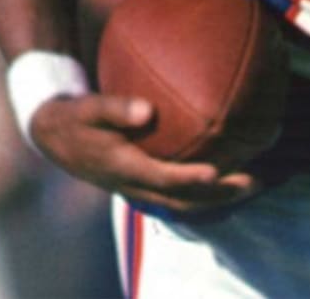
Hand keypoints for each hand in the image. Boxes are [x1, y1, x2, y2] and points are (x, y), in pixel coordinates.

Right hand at [30, 94, 259, 212]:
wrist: (54, 135)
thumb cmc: (75, 116)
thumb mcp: (87, 108)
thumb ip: (115, 108)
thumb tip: (147, 110)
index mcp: (122, 168)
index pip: (162, 179)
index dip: (189, 178)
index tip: (216, 171)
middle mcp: (134, 185)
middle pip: (182, 200)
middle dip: (219, 194)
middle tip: (254, 181)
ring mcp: (139, 188)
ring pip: (183, 202)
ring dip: (218, 196)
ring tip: (254, 181)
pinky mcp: (143, 182)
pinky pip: (178, 192)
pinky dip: (204, 188)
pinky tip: (230, 171)